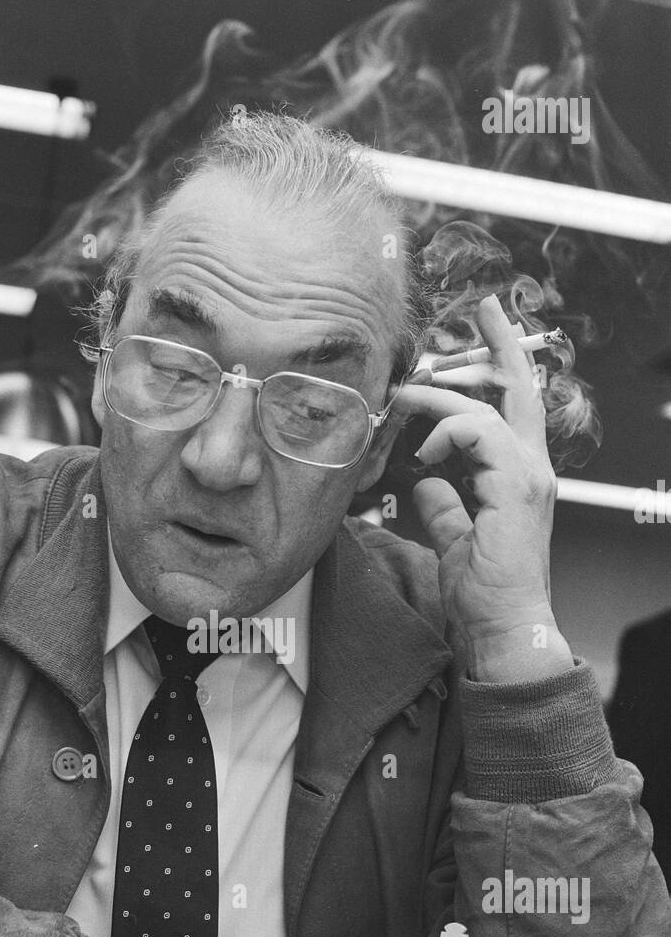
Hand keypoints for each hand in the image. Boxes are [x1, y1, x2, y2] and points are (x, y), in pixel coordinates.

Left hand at [391, 294, 574, 683]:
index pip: (513, 408)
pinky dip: (449, 433)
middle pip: (521, 389)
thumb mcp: (456, 540)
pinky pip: (481, 435)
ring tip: (406, 403)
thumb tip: (426, 484)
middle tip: (482, 307)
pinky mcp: (514, 489)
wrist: (503, 630)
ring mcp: (527, 477)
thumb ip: (446, 507)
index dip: (501, 364)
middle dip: (500, 343)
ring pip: (489, 408)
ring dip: (443, 399)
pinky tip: (425, 453)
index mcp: (517, 477)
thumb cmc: (483, 596)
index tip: (486, 325)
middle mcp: (529, 470)